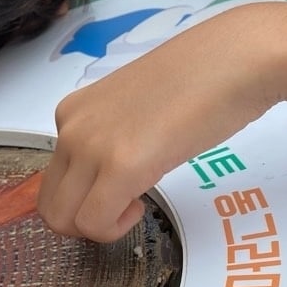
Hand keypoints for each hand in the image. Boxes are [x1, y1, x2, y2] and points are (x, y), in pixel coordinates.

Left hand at [38, 6, 273, 241]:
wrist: (237, 58)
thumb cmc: (201, 79)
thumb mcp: (134, 108)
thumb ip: (110, 137)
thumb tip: (106, 173)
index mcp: (72, 112)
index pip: (53, 179)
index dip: (83, 198)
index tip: (118, 189)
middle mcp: (71, 128)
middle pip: (49, 206)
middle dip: (83, 222)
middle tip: (122, 207)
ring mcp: (91, 146)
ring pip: (63, 220)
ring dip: (97, 228)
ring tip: (134, 203)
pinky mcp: (121, 165)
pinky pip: (94, 223)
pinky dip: (114, 229)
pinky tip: (142, 204)